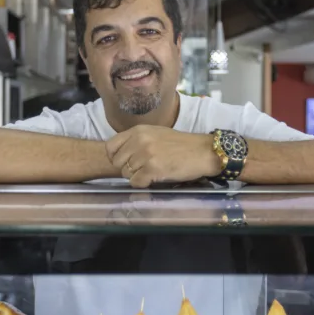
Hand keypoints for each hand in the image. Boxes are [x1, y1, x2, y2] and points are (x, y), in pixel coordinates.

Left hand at [106, 126, 220, 187]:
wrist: (203, 151)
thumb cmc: (181, 145)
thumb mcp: (155, 134)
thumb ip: (137, 141)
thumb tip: (122, 155)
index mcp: (138, 130)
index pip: (111, 146)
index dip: (115, 157)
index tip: (125, 162)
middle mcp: (139, 140)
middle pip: (118, 162)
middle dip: (128, 169)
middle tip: (142, 169)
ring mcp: (146, 154)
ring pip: (127, 174)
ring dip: (138, 177)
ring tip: (153, 172)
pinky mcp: (153, 168)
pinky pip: (136, 182)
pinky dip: (144, 184)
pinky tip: (156, 178)